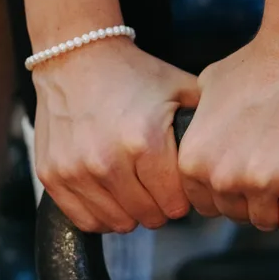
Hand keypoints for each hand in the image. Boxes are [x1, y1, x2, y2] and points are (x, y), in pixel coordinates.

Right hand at [34, 38, 200, 232]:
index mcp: (145, 142)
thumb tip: (226, 163)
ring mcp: (76, 170)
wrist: (77, 56)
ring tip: (134, 187)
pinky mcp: (52, 175)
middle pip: (149, 217)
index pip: (175, 204)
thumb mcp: (182, 90)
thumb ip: (209, 127)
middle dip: (159, 206)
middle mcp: (108, 161)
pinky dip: (101, 214)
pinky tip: (110, 195)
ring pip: (118, 224)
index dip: (182, 197)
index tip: (178, 184)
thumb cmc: (134, 75)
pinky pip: (85, 219)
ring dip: (131, 212)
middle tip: (156, 185)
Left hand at [178, 33, 278, 234]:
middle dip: (253, 197)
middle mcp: (221, 176)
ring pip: (266, 222)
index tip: (245, 172)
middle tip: (272, 164)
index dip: (227, 191)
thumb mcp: (206, 91)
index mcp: (194, 159)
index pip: (205, 205)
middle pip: (236, 215)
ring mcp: (261, 182)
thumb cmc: (259, 64)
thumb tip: (197, 150)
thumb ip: (197, 130)